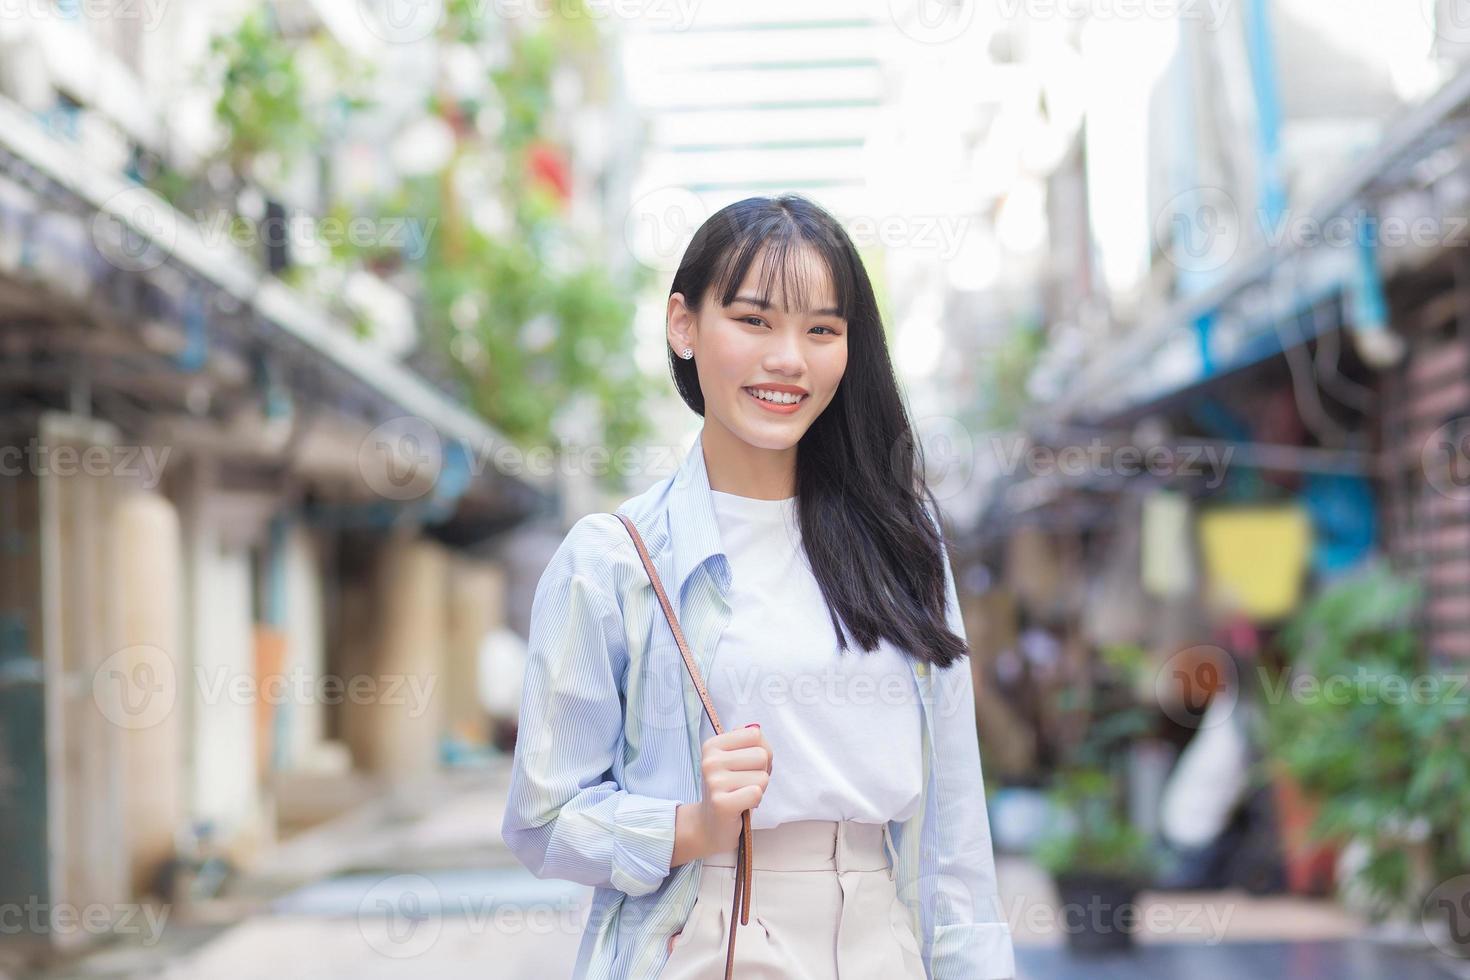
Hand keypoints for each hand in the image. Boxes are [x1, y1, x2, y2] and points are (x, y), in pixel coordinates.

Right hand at [672, 724, 771, 864]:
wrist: (710, 825)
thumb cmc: (730, 789)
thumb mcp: (736, 760)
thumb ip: (749, 742)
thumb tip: (756, 730)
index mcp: (712, 745)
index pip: (755, 734)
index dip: (761, 751)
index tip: (747, 766)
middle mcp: (710, 761)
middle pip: (762, 756)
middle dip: (761, 772)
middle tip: (745, 784)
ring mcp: (714, 782)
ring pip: (762, 777)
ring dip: (758, 789)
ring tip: (742, 795)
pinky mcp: (721, 803)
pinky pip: (756, 793)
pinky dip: (755, 802)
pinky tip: (740, 806)